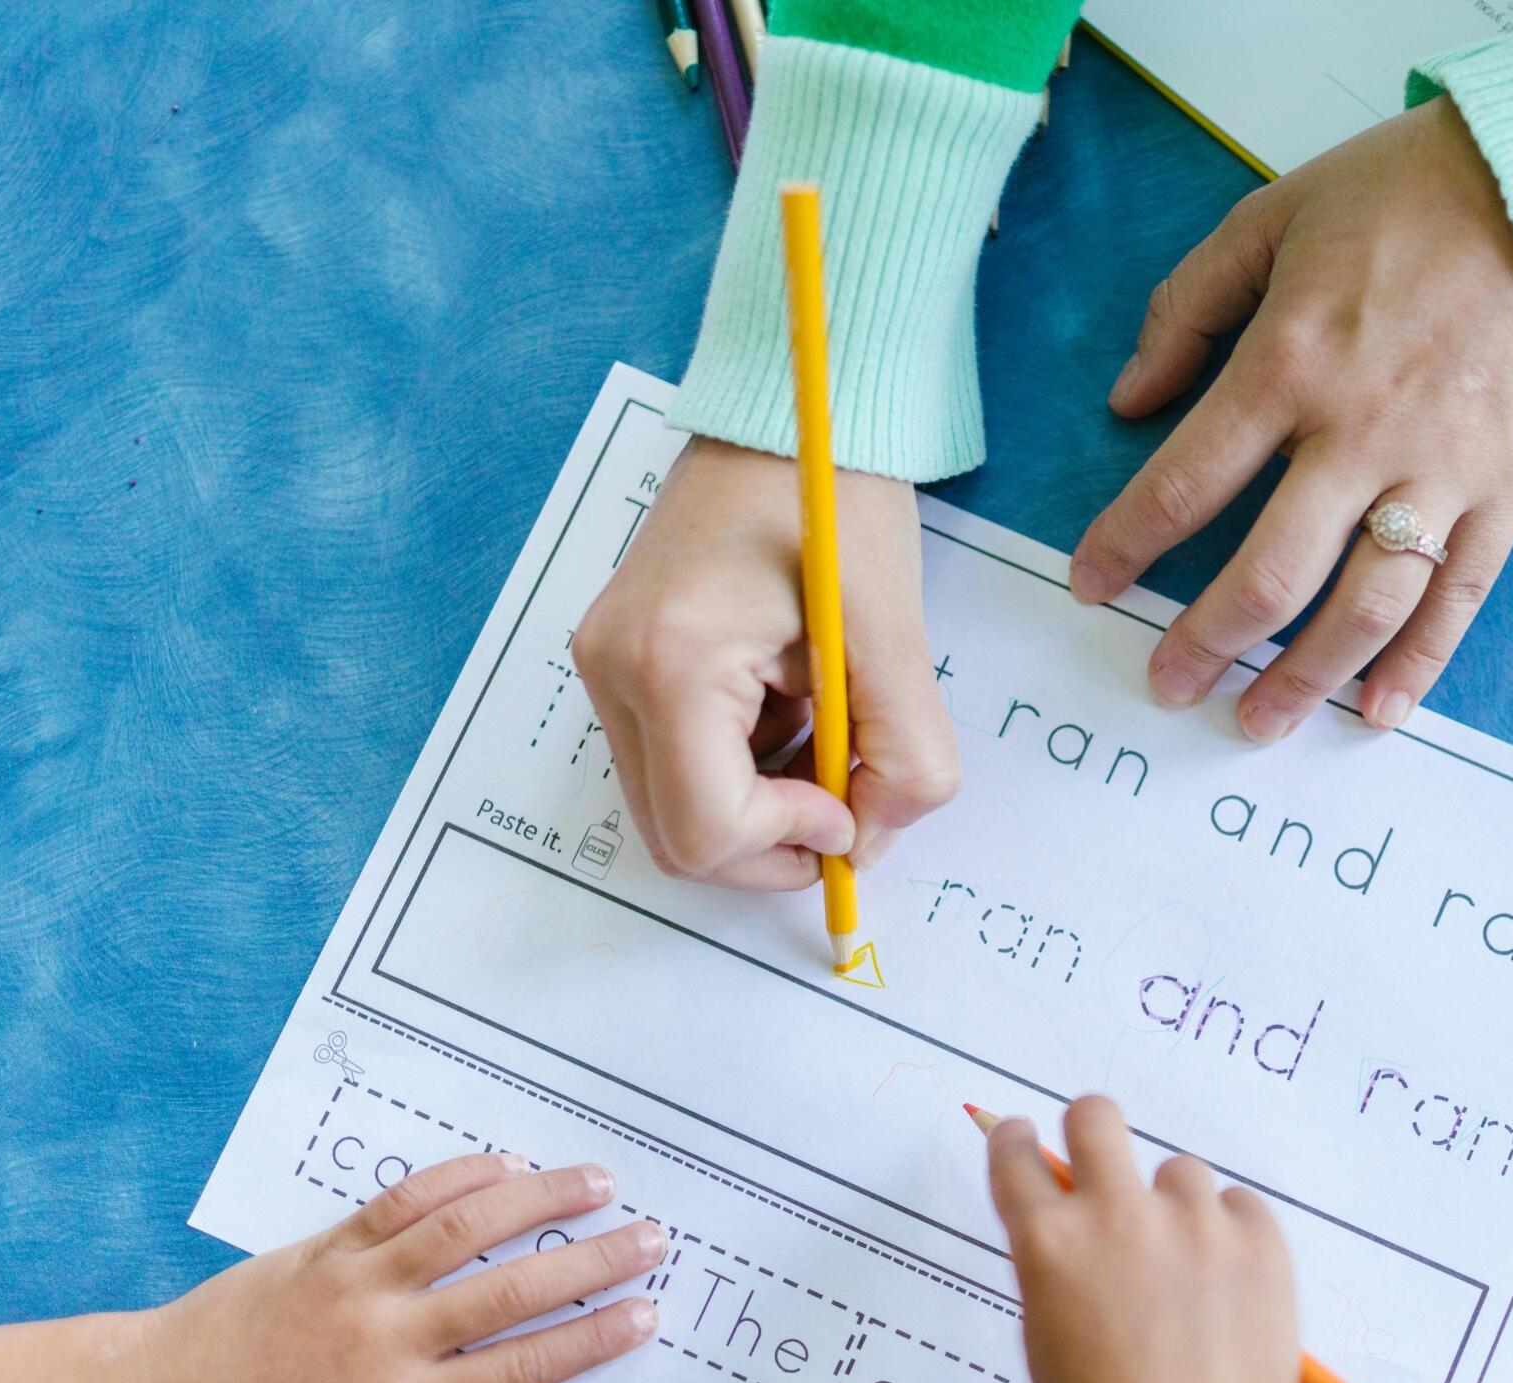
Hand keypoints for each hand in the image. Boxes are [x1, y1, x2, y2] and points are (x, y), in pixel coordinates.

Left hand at [125, 1152, 663, 1382]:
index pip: (517, 1367)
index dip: (588, 1340)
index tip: (644, 1315)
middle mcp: (387, 1334)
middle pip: (509, 1288)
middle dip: (590, 1261)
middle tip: (650, 1238)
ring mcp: (357, 1279)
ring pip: (464, 1226)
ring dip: (539, 1198)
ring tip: (599, 1182)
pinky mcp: (328, 1242)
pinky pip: (404, 1198)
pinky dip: (460, 1176)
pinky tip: (508, 1164)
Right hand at [572, 436, 959, 887]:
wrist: (784, 411)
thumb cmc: (835, 496)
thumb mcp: (894, 635)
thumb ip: (903, 755)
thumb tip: (873, 841)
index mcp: (669, 663)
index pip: (706, 830)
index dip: (790, 842)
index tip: (851, 804)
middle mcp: (614, 671)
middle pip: (678, 838)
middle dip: (772, 842)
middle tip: (848, 799)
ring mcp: (608, 665)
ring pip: (678, 805)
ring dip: (762, 801)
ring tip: (823, 721)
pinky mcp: (623, 659)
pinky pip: (677, 758)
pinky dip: (743, 763)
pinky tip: (792, 701)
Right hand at [988, 1099, 1419, 1382]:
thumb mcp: (1047, 1342)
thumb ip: (1055, 1269)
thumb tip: (1069, 1225)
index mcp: (1048, 1245)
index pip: (1015, 1156)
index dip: (1016, 1142)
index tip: (1024, 1136)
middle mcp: (1115, 1217)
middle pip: (1096, 1116)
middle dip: (1090, 1128)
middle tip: (1100, 1158)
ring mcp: (1192, 1224)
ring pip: (1179, 1173)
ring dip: (1175, 1210)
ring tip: (1186, 1282)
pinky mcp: (1257, 1239)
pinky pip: (1240, 1208)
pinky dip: (1231, 1238)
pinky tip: (1228, 1294)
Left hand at [1071, 96, 1512, 739]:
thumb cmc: (1398, 198)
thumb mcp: (1265, 220)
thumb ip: (1184, 309)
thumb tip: (1126, 400)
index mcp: (1290, 363)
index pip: (1188, 481)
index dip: (1127, 543)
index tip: (1090, 583)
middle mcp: (1363, 431)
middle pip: (1273, 572)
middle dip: (1208, 641)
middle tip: (1167, 683)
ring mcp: (1443, 469)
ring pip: (1366, 606)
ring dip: (1305, 677)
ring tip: (1256, 720)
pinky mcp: (1508, 486)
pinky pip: (1460, 596)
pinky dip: (1419, 665)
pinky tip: (1375, 713)